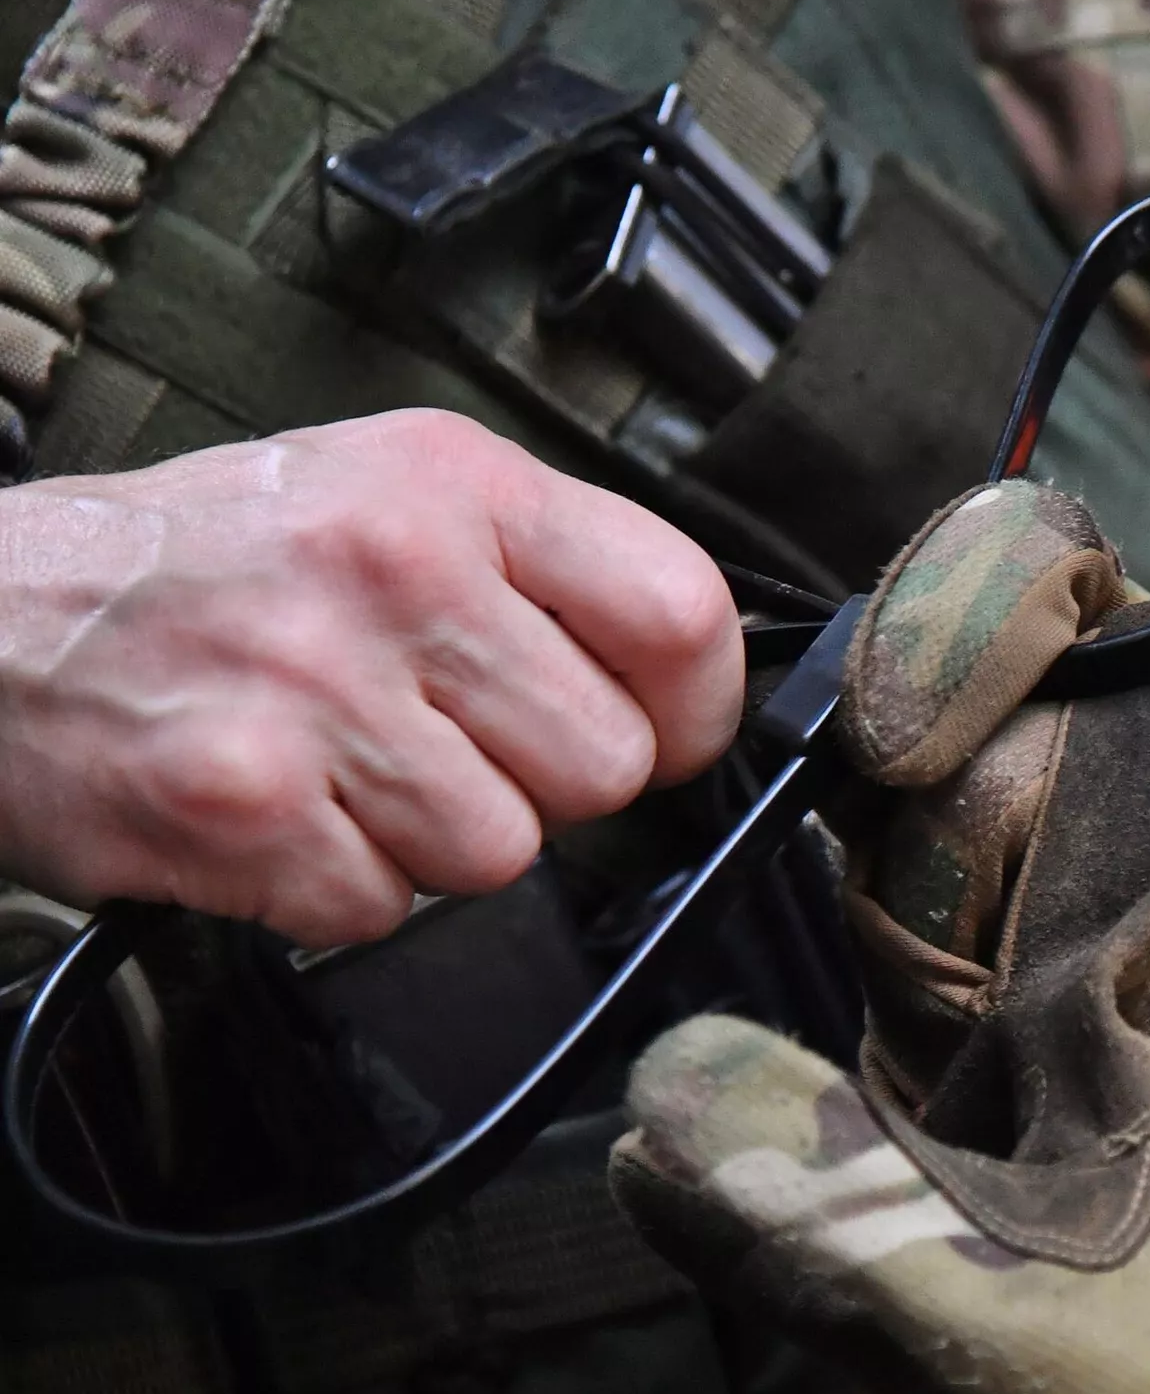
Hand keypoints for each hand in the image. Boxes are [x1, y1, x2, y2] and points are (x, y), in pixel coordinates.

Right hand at [0, 409, 741, 946]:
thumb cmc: (211, 566)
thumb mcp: (386, 495)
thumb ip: (542, 575)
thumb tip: (682, 686)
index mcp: (454, 485)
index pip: (680, 613)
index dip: (694, 710)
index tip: (660, 733)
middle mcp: (394, 570)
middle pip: (603, 765)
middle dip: (540, 786)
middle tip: (444, 745)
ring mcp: (315, 686)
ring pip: (500, 851)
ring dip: (430, 842)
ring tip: (342, 770)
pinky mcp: (244, 801)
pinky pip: (383, 909)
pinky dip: (334, 888)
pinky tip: (278, 815)